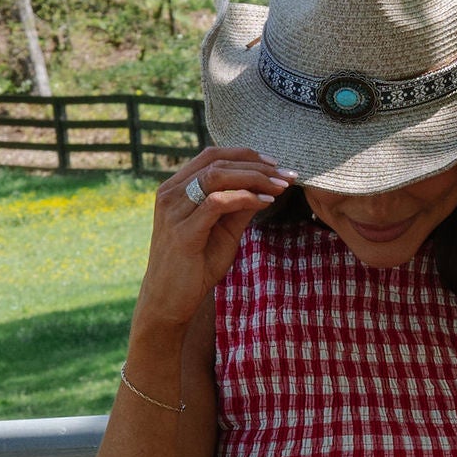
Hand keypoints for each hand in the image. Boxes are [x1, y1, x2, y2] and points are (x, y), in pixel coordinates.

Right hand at [136, 147, 290, 328]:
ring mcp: (173, 211)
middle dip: (257, 166)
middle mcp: (170, 193)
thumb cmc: (195, 266)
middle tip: (287, 175)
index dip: (245, 155)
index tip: (275, 164)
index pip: (212, 156)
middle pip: (217, 162)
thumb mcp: (223, 231)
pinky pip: (216, 203)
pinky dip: (244, 198)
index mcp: (176, 188)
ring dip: (254, 178)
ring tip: (280, 187)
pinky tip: (266, 202)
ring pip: (217, 177)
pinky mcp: (183, 232)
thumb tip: (266, 186)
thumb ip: (239, 207)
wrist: (169, 301)